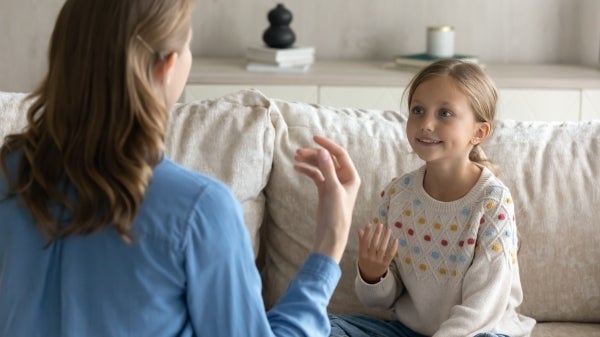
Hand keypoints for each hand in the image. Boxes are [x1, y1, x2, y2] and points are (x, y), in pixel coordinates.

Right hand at [294, 135, 360, 262]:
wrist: (331, 234)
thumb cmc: (337, 214)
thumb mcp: (333, 189)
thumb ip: (328, 169)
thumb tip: (322, 151)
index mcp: (351, 176)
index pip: (340, 154)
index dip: (327, 145)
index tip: (314, 138)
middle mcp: (344, 178)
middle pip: (328, 159)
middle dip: (314, 154)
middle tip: (298, 152)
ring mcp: (333, 183)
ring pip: (320, 166)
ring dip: (309, 161)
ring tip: (296, 158)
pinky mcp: (324, 190)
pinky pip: (315, 175)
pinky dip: (307, 170)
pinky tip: (297, 168)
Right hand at [357, 223, 398, 283]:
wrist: (370, 277)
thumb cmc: (365, 261)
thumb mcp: (361, 253)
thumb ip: (361, 241)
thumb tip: (359, 229)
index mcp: (362, 254)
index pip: (364, 242)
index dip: (366, 233)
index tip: (369, 224)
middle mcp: (370, 258)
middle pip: (374, 244)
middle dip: (377, 234)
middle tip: (380, 224)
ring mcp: (378, 261)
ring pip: (382, 248)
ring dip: (386, 238)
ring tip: (388, 229)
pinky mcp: (385, 264)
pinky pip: (390, 255)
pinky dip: (393, 247)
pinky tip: (396, 240)